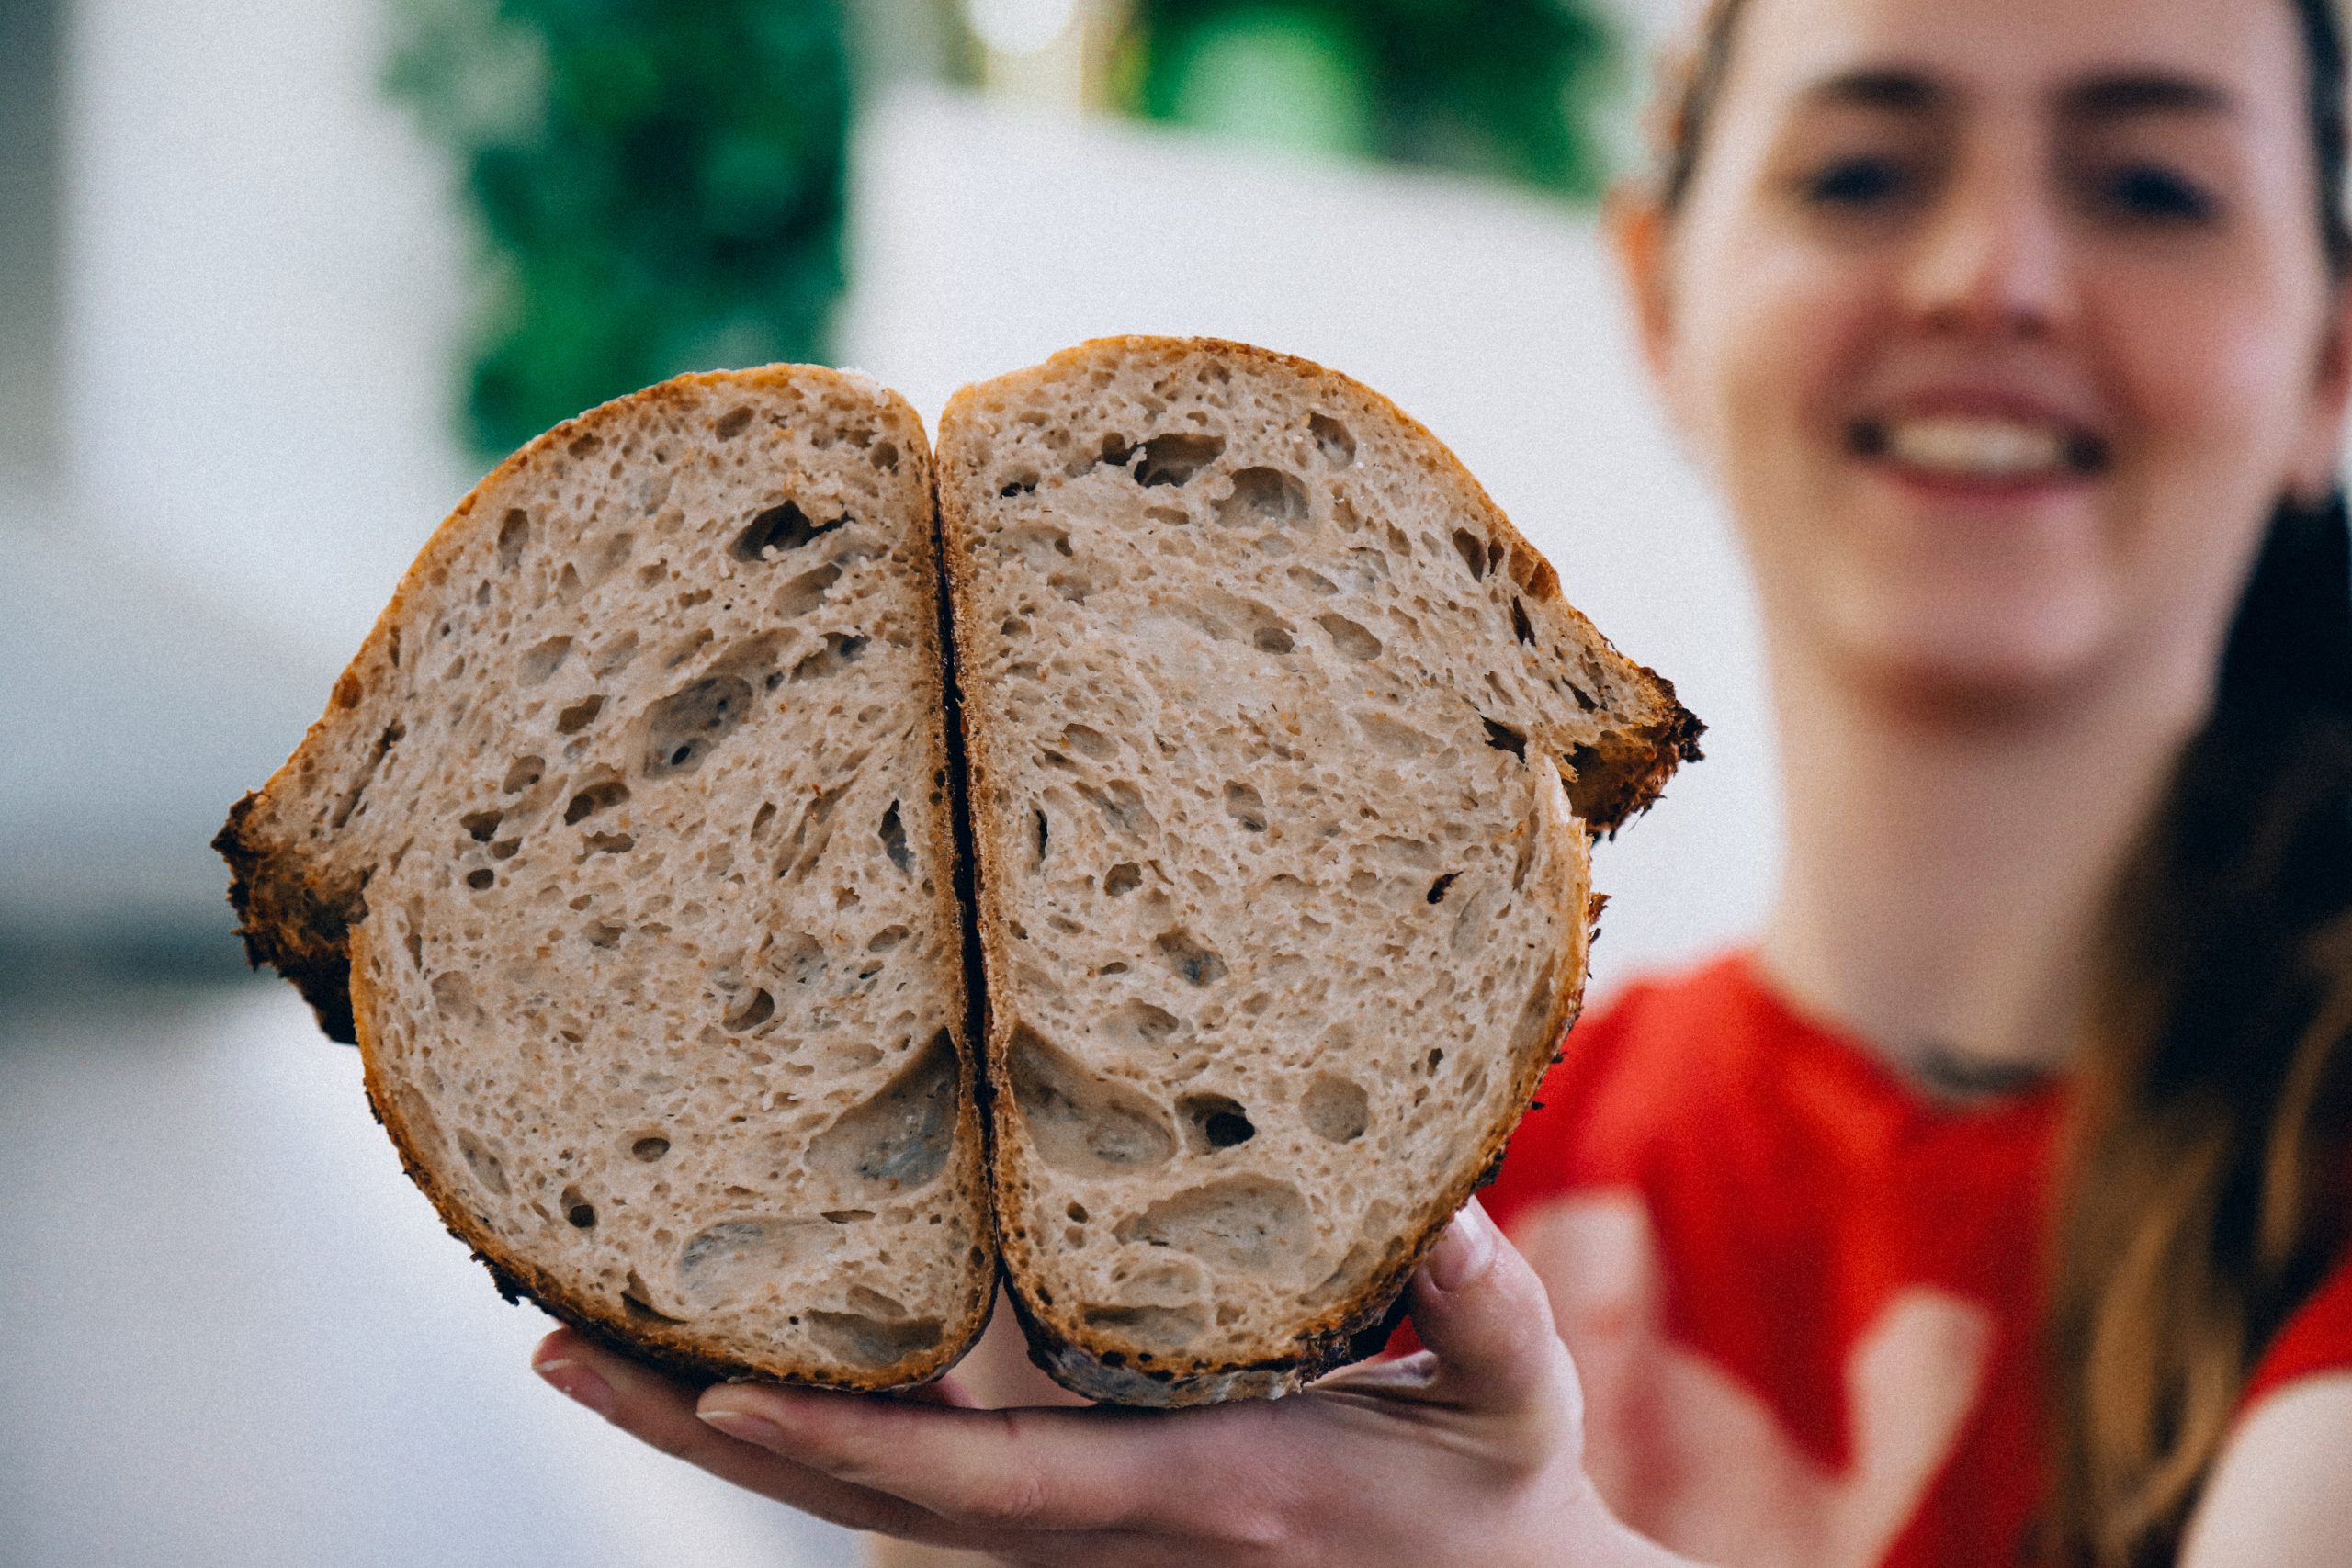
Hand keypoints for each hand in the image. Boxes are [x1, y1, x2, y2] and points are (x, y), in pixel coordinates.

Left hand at [530, 1199, 1662, 1567]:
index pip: (988, 1489)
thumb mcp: (1517, 1403)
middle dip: (699, 1435)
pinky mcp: (1082, 1518)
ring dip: (717, 1432)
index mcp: (1196, 1492)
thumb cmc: (1496, 1502)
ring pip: (868, 1498)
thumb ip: (1487, 1312)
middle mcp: (1106, 1530)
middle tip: (550, 1349)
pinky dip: (806, 1438)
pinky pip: (913, 1486)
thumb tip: (1444, 1216)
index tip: (716, 1399)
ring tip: (579, 1348)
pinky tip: (728, 1378)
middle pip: (866, 1500)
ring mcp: (1081, 1537)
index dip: (849, 1450)